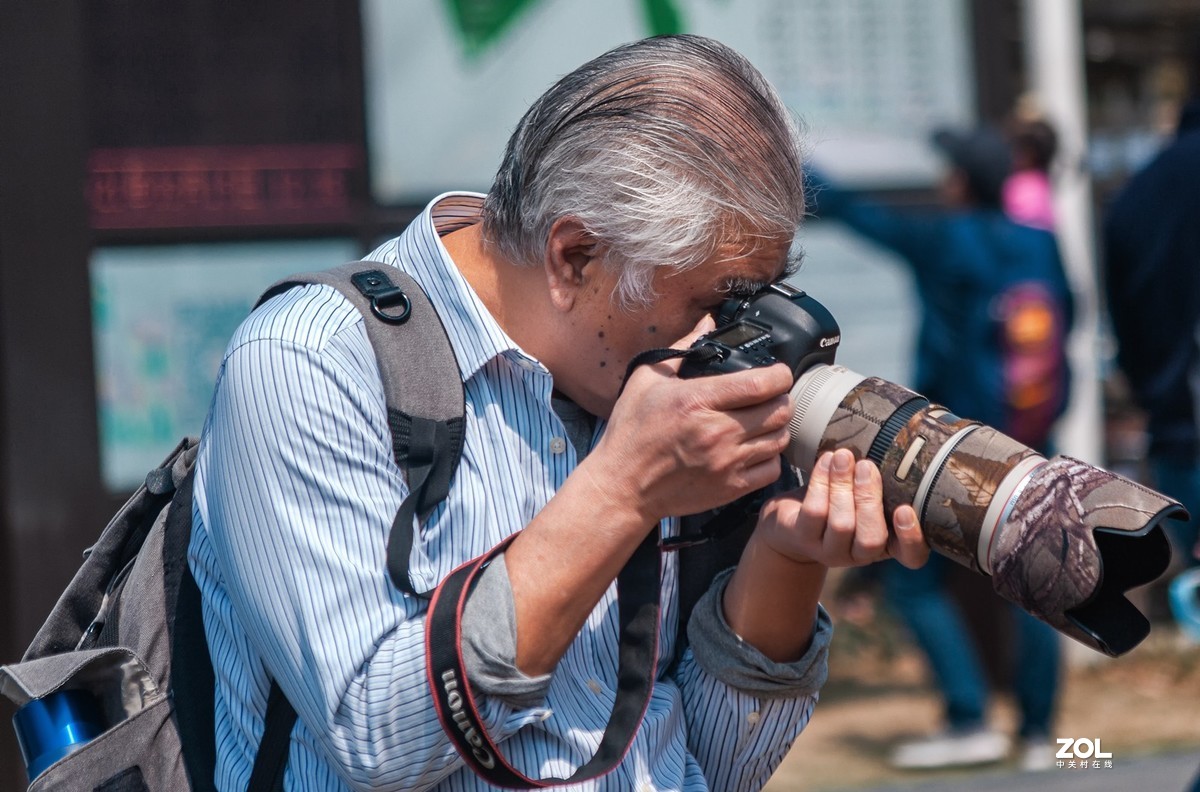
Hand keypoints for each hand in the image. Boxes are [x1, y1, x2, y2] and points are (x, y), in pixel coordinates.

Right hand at [589, 317, 793, 523]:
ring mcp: (726, 462)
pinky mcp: (730, 487)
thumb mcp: (646, 380)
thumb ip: (682, 348)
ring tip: (763, 421)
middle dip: (782, 398)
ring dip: (777, 426)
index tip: (778, 373)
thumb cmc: (631, 433)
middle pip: (780, 410)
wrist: (622, 486)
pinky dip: (770, 457)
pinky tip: (755, 449)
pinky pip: (772, 469)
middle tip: (771, 397)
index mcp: (697, 400)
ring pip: (780, 439)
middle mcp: (717, 432)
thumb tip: (707, 322)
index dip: (781, 374)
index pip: (762, 384)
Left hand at [755, 448, 927, 568]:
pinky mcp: (803, 539)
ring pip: (841, 524)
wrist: (792, 520)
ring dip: (843, 485)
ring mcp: (830, 551)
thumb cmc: (840, 501)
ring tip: (843, 457)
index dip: (912, 537)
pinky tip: (826, 461)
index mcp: (887, 545)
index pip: (911, 556)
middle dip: (869, 498)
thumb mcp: (866, 496)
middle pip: (871, 538)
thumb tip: (900, 449)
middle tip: (866, 466)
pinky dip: (821, 481)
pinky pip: (814, 511)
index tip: (906, 509)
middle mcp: (861, 555)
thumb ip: (885, 485)